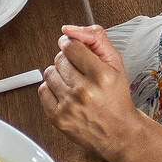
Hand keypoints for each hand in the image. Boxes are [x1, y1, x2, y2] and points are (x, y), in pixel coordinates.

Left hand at [38, 25, 145, 161]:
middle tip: (79, 70)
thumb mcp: (116, 63)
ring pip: (49, 73)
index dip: (71, 44)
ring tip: (72, 82)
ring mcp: (69, 106)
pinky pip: (42, 90)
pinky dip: (51, 89)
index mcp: (102, 76)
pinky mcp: (57, 118)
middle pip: (59, 58)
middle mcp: (85, 91)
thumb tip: (70, 30)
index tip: (73, 49)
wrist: (118, 131)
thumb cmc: (117, 97)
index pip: (71, 45)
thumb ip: (96, 39)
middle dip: (68, 60)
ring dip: (59, 74)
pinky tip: (65, 93)